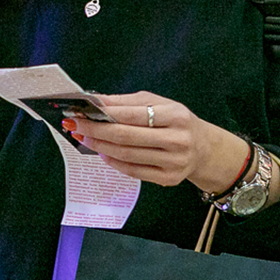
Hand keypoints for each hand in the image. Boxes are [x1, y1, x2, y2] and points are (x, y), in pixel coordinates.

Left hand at [62, 92, 246, 193]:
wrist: (204, 148)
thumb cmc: (175, 121)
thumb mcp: (158, 103)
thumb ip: (126, 102)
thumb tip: (95, 101)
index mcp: (175, 115)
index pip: (132, 114)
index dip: (103, 113)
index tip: (80, 111)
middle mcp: (177, 139)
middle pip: (126, 136)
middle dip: (95, 131)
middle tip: (75, 125)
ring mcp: (173, 162)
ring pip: (126, 155)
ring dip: (100, 146)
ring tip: (83, 138)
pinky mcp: (168, 178)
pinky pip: (133, 171)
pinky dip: (113, 162)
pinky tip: (102, 153)